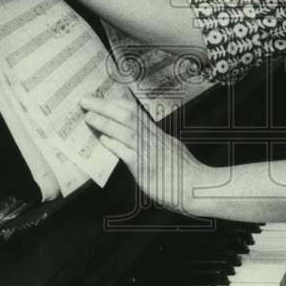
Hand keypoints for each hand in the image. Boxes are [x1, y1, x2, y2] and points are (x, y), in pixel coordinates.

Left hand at [79, 93, 212, 216]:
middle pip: (126, 114)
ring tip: (88, 116)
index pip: (135, 111)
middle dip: (104, 106)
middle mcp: (153, 138)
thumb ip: (157, 144)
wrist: (200, 186)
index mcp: (158, 133)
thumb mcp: (172, 151)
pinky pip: (126, 152)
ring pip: (124, 129)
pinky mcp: (145, 167)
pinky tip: (103, 139)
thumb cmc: (187, 173)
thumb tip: (144, 140)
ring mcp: (149, 151)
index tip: (102, 99)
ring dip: (104, 121)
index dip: (116, 103)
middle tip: (86, 100)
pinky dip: (113, 144)